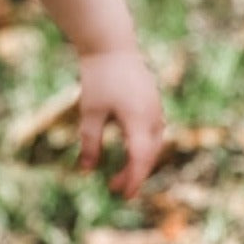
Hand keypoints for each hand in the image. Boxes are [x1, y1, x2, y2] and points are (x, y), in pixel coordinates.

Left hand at [77, 49, 163, 197]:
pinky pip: (152, 132)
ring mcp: (156, 109)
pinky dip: (142, 147)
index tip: (122, 196)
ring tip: (121, 175)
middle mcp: (153, 117)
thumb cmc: (98, 78)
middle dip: (134, 174)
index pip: (140, 159)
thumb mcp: (90, 112)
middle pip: (149, 154)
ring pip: (153, 144)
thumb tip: (87, 171)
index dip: (133, 179)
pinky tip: (130, 152)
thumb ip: (90, 142)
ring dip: (139, 161)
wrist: (111, 46)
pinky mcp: (152, 103)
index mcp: (139, 120)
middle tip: (115, 189)